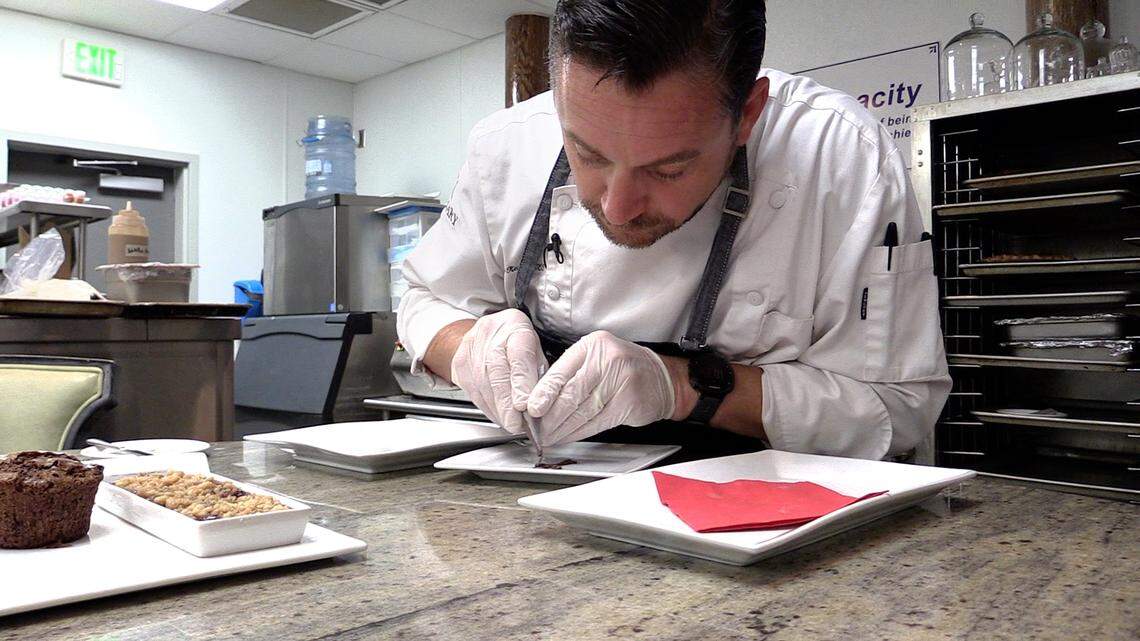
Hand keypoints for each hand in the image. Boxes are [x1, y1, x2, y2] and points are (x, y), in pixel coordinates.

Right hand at [450, 309, 546, 434]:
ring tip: (511, 424)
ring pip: (483, 385)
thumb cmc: (516, 341)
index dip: (521, 383)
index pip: (519, 356)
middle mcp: (491, 334)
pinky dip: (487, 408)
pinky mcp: (459, 363)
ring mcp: (471, 348)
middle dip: (507, 404)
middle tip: (517, 424)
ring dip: (498, 410)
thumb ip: (539, 373)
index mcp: (516, 327)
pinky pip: (472, 391)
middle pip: (497, 373)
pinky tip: (498, 416)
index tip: (525, 405)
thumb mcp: (536, 349)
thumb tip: (542, 404)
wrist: (486, 331)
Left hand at [526, 330, 674, 445]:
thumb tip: (540, 400)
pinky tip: (570, 436)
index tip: (531, 408)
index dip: (543, 393)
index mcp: (592, 346)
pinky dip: (580, 432)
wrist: (660, 377)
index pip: (561, 371)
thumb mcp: (595, 359)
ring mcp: (621, 380)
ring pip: (583, 411)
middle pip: (571, 393)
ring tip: (551, 436)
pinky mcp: (629, 402)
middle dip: (551, 416)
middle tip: (539, 428)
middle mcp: (607, 359)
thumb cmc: (621, 368)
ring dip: (564, 428)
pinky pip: (598, 421)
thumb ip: (570, 374)